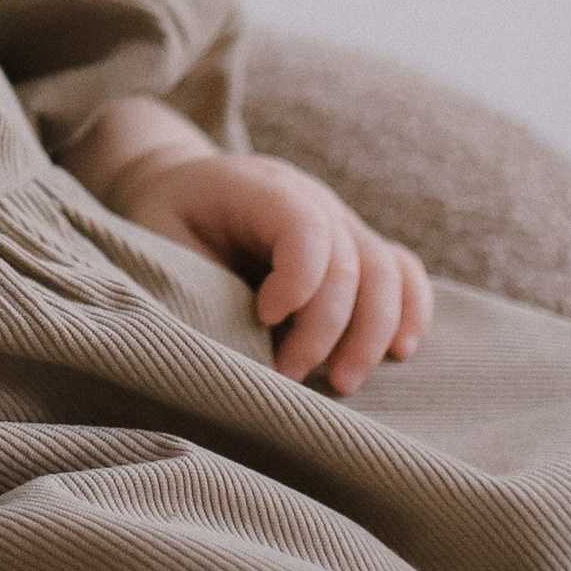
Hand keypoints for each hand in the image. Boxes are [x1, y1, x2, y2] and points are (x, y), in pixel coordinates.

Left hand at [111, 142, 432, 392]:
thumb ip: (199, 285)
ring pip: (386, 272)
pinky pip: (402, 272)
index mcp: (259, 187)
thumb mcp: (161, 242)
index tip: (262, 319)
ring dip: (373, 334)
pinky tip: (400, 352)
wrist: (177, 188)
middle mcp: (311, 196)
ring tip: (343, 383)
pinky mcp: (356, 246)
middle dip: (328, 330)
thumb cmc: (164, 222)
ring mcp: (340, 218)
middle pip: (352, 260)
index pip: (306, 227)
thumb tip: (238, 349)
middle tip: (292, 376)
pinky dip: (410, 312)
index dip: (298, 283)